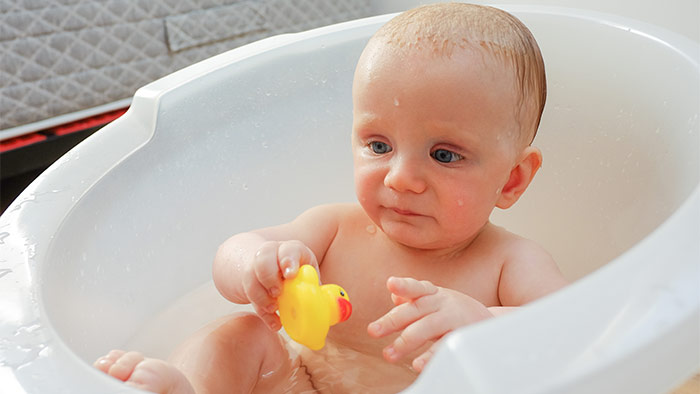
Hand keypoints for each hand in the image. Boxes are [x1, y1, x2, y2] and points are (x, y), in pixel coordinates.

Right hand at [242, 240, 318, 330]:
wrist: (269, 268)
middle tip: (278, 293)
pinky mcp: (247, 281)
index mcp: (293, 251)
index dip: (289, 261)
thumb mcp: (310, 276)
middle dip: (269, 277)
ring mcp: (256, 266)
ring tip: (273, 307)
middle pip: (263, 258)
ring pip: (250, 276)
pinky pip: (248, 295)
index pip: (288, 249)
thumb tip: (338, 308)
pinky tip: (274, 321)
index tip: (290, 275)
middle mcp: (272, 254)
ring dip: (260, 294)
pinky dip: (261, 310)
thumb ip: (322, 292)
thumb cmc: (297, 274)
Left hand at [367, 277, 492, 371]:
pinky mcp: (462, 336)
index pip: (417, 287)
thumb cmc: (455, 312)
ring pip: (427, 327)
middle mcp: (443, 302)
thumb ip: (414, 300)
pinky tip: (418, 364)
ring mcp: (454, 319)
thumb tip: (394, 296)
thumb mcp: (435, 301)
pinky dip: (430, 356)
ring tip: (389, 354)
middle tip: (373, 330)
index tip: (391, 283)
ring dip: (406, 341)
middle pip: (416, 309)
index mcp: (433, 293)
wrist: (489, 323)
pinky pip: (444, 346)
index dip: (405, 285)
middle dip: (392, 320)